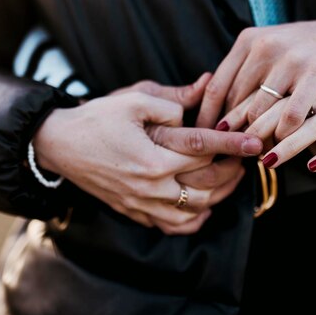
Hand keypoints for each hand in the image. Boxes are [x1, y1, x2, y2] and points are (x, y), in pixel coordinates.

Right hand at [33, 74, 262, 234]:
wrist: (59, 144)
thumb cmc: (96, 119)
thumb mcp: (131, 99)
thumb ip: (171, 99)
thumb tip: (204, 88)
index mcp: (152, 157)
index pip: (204, 150)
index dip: (233, 144)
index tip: (256, 142)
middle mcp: (150, 186)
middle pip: (206, 185)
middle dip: (231, 171)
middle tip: (243, 157)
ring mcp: (142, 203)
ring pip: (194, 211)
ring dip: (218, 197)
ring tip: (229, 178)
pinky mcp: (134, 211)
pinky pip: (171, 226)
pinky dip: (193, 220)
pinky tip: (203, 205)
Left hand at [197, 9, 315, 142]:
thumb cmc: (305, 47)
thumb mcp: (270, 48)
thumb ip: (245, 70)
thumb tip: (216, 103)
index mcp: (248, 41)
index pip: (217, 86)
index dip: (207, 115)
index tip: (204, 136)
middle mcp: (265, 47)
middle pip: (236, 102)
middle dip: (232, 131)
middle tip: (230, 151)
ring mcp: (290, 60)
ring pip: (260, 110)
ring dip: (257, 136)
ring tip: (255, 152)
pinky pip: (291, 113)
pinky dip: (285, 132)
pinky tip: (284, 140)